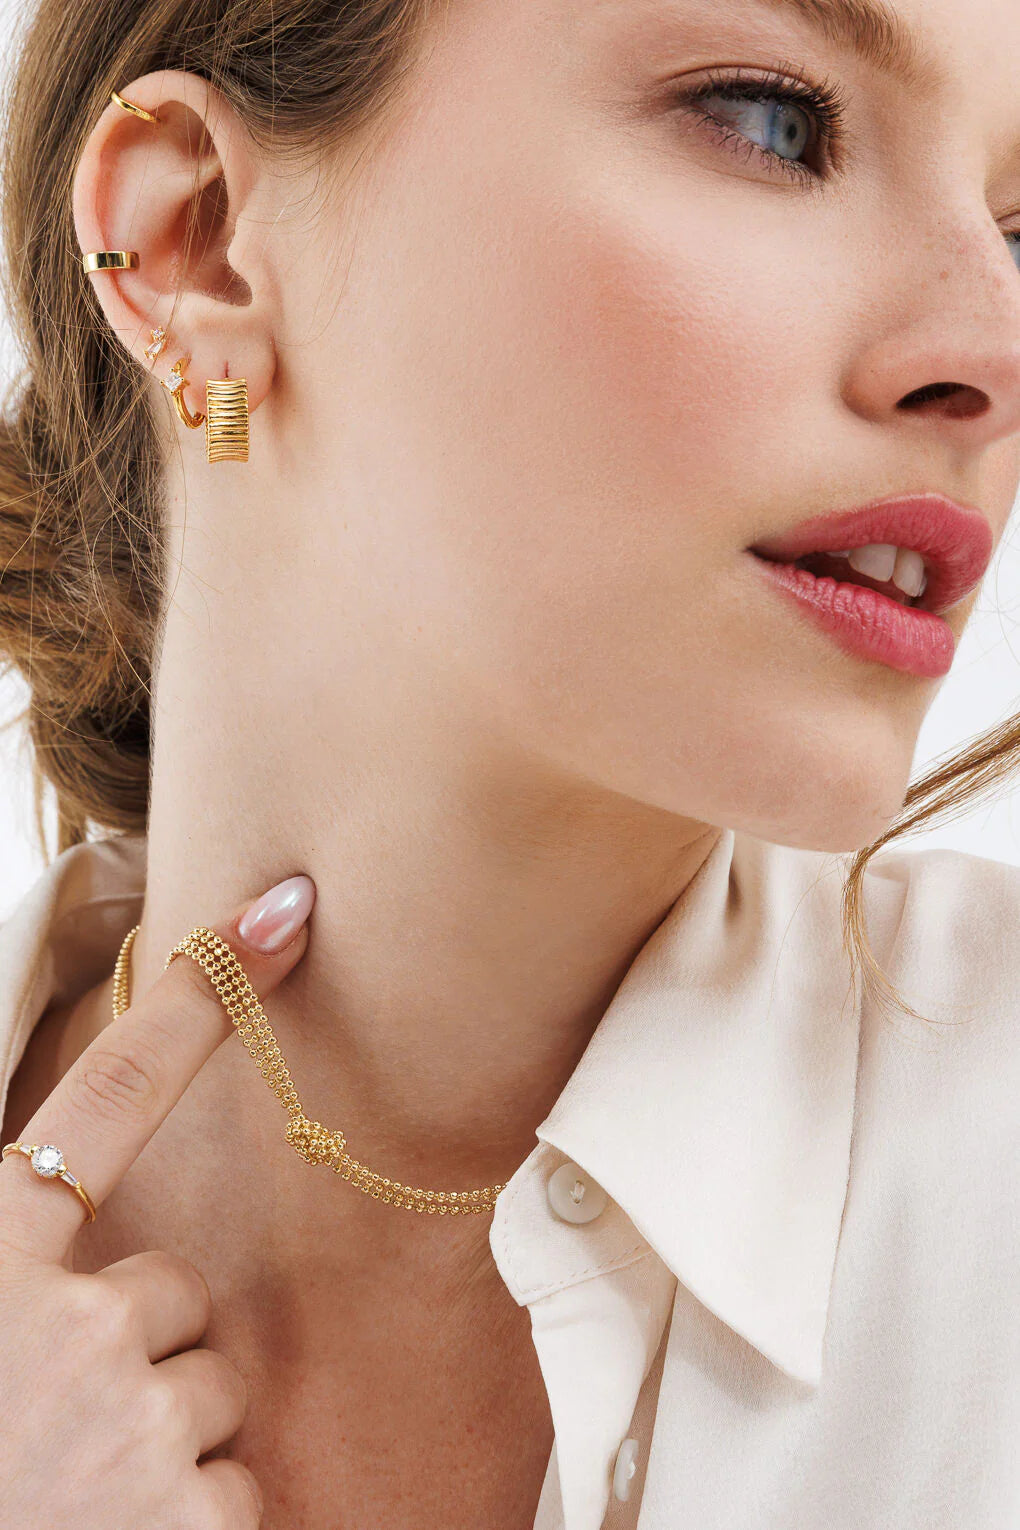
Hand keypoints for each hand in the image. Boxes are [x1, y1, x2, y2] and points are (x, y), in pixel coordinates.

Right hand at [0, 874, 314, 1527]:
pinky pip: (234, 1490)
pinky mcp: (187, 1518)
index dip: (198, 996)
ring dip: (161, 1448)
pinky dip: (187, 1525)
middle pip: (178, 1296)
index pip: (106, 1096)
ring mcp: (130, 1423)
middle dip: (139, 1357)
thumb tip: (114, 1261)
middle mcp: (62, 1325)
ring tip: (69, 1501)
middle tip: (52, 1438)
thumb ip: (28, 1270)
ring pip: (212, 1395)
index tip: (280, 914)